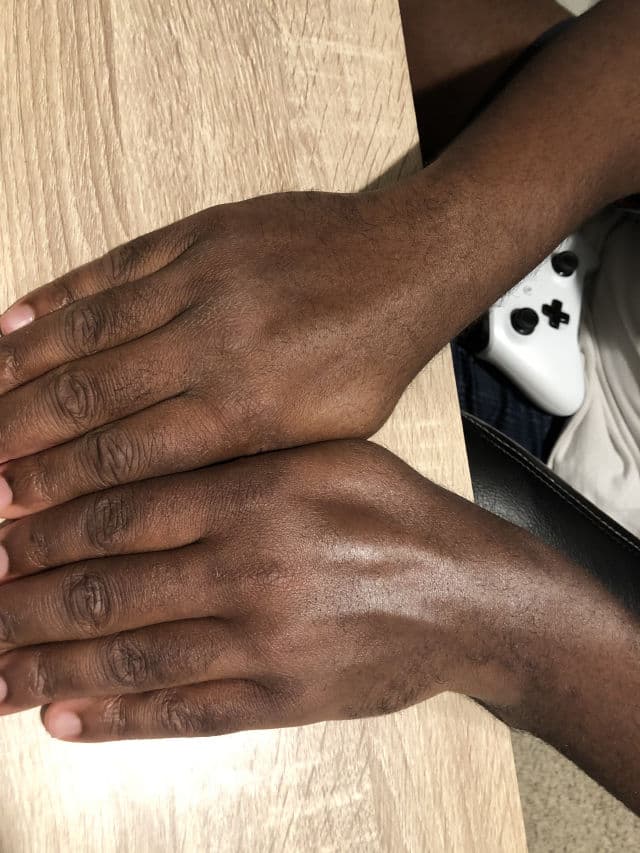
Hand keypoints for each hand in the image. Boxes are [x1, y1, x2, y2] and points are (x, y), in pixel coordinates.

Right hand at [0, 189, 439, 518]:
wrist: (407, 262)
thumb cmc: (370, 361)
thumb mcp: (324, 439)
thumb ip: (240, 463)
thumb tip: (152, 495)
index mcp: (250, 411)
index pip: (127, 459)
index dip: (55, 490)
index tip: (6, 512)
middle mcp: (215, 345)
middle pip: (89, 400)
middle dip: (18, 439)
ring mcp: (202, 281)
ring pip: (86, 332)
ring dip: (17, 370)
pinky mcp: (199, 234)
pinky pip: (111, 270)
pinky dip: (55, 299)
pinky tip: (9, 322)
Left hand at [0, 440, 523, 741]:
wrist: (471, 598)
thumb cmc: (399, 518)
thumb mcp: (326, 459)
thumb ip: (238, 464)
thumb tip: (146, 481)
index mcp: (256, 497)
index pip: (119, 515)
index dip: (45, 529)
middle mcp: (249, 570)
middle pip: (106, 591)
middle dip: (22, 604)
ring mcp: (263, 642)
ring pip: (129, 659)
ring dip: (47, 671)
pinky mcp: (281, 698)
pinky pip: (184, 714)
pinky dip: (118, 721)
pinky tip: (64, 722)